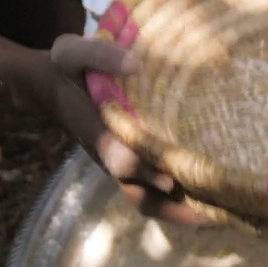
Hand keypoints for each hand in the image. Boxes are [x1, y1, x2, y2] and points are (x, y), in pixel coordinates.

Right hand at [46, 34, 206, 223]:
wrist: (48, 85)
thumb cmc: (66, 68)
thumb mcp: (72, 52)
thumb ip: (99, 55)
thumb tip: (135, 64)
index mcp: (97, 130)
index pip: (120, 159)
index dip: (145, 171)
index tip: (172, 179)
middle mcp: (109, 154)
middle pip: (138, 192)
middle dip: (171, 206)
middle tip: (214, 213)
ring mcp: (117, 162)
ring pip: (145, 197)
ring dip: (176, 209)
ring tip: (218, 214)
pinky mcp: (126, 162)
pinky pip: (148, 190)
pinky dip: (173, 199)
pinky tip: (206, 199)